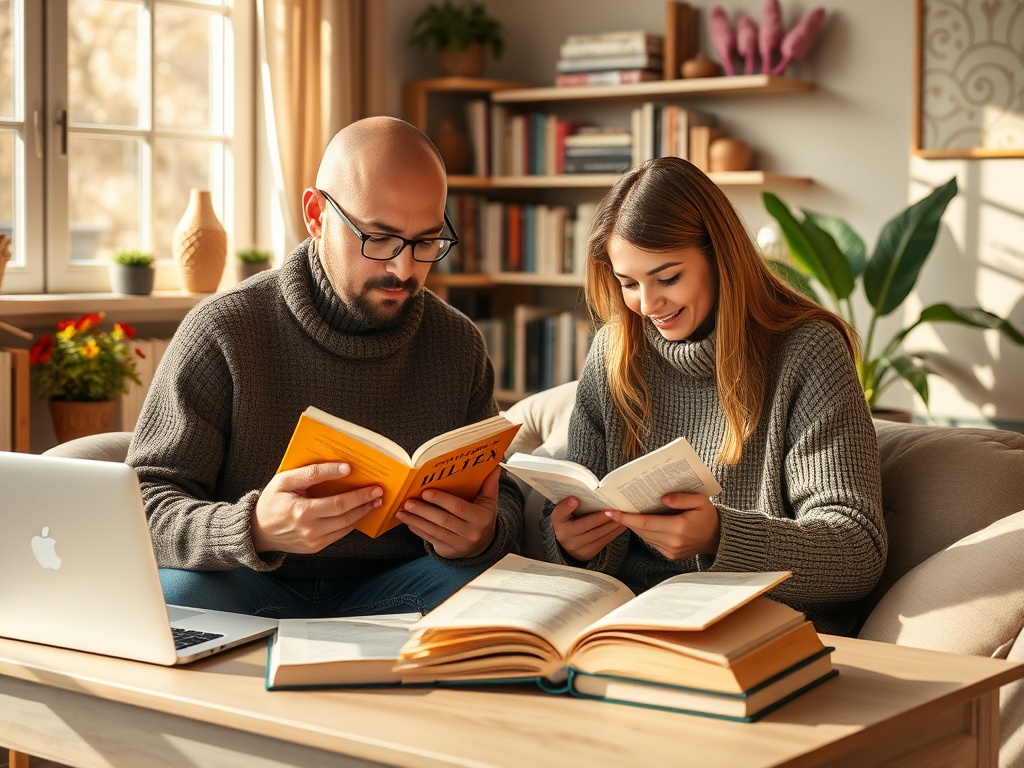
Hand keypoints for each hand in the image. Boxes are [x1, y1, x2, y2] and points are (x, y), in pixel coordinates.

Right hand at [251, 463, 382, 553]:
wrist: (258, 530)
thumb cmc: (272, 501)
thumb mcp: (286, 480)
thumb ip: (314, 472)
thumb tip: (343, 468)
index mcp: (301, 511)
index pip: (338, 503)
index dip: (358, 495)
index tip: (373, 486)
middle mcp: (309, 529)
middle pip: (346, 516)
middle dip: (365, 504)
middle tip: (379, 493)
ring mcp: (314, 541)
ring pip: (345, 527)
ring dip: (362, 514)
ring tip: (374, 502)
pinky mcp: (316, 547)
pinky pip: (339, 534)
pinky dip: (351, 523)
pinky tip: (358, 513)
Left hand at [396, 466, 501, 558]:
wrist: (483, 545)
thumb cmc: (483, 518)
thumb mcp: (489, 502)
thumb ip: (490, 484)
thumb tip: (495, 465)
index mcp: (481, 518)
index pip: (459, 508)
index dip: (441, 500)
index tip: (426, 492)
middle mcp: (470, 533)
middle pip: (443, 520)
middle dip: (424, 510)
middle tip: (409, 502)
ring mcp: (459, 545)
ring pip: (434, 531)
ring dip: (416, 521)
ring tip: (403, 511)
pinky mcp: (448, 552)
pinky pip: (430, 540)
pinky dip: (418, 530)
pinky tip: (408, 522)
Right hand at [551, 497, 625, 562]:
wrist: (568, 543)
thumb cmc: (568, 521)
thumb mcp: (563, 512)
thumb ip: (568, 505)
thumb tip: (575, 499)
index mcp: (559, 523)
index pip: (561, 513)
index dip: (568, 507)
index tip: (575, 499)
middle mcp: (566, 537)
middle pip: (586, 525)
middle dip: (602, 517)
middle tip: (614, 509)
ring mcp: (578, 547)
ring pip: (598, 535)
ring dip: (612, 525)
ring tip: (622, 516)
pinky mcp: (588, 553)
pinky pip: (604, 542)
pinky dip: (614, 532)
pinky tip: (621, 525)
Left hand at [602, 492, 720, 560]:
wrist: (717, 538)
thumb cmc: (708, 516)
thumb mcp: (701, 501)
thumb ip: (682, 498)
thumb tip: (661, 498)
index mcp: (679, 528)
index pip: (645, 522)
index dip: (626, 517)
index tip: (610, 511)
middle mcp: (672, 542)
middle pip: (641, 530)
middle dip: (625, 520)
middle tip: (610, 509)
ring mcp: (670, 551)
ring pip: (644, 536)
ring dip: (633, 525)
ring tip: (621, 512)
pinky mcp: (669, 555)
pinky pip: (651, 541)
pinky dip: (643, 531)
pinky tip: (638, 521)